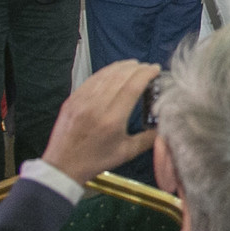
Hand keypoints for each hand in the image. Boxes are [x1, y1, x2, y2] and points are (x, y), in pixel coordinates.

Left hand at [42, 59, 161, 185]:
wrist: (63, 165)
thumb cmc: (96, 160)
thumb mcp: (126, 153)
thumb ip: (148, 139)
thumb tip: (166, 125)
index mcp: (112, 120)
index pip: (132, 87)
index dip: (146, 74)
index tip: (156, 69)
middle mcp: (96, 106)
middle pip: (120, 77)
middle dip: (137, 68)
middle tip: (148, 67)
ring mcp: (82, 100)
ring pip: (105, 75)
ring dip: (122, 66)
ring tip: (134, 65)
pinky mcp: (73, 98)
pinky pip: (92, 79)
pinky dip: (106, 71)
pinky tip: (114, 70)